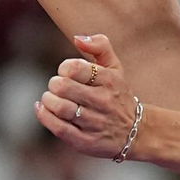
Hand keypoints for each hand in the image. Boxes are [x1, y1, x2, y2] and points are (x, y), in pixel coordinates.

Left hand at [35, 35, 137, 159]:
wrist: (136, 131)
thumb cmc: (118, 95)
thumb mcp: (115, 68)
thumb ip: (100, 46)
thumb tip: (77, 38)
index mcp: (110, 80)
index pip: (74, 68)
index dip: (64, 68)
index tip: (68, 73)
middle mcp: (104, 101)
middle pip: (63, 87)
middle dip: (53, 84)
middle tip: (57, 87)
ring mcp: (95, 123)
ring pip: (59, 107)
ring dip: (48, 100)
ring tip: (51, 99)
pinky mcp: (86, 141)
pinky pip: (58, 128)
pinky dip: (44, 116)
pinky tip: (44, 109)